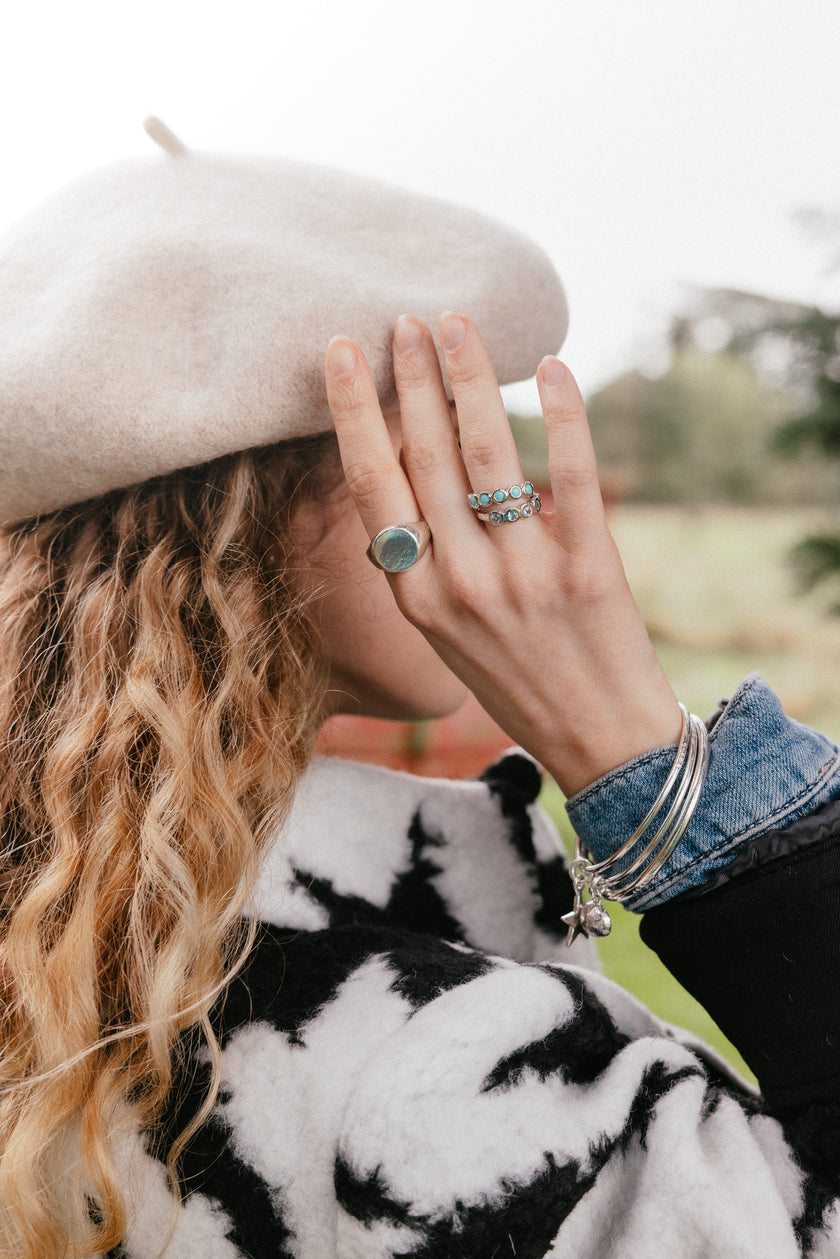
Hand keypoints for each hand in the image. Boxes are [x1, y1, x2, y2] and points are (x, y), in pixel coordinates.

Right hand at [324, 313, 681, 796]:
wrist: (601, 742)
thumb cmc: (519, 680)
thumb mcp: (448, 632)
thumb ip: (428, 557)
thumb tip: (417, 465)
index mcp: (414, 597)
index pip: (372, 485)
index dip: (351, 412)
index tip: (338, 353)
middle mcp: (458, 584)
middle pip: (425, 456)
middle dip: (411, 377)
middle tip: (406, 318)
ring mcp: (523, 577)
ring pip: (487, 455)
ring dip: (470, 379)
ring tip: (460, 325)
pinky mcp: (588, 569)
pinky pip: (569, 477)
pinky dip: (562, 416)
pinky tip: (553, 367)